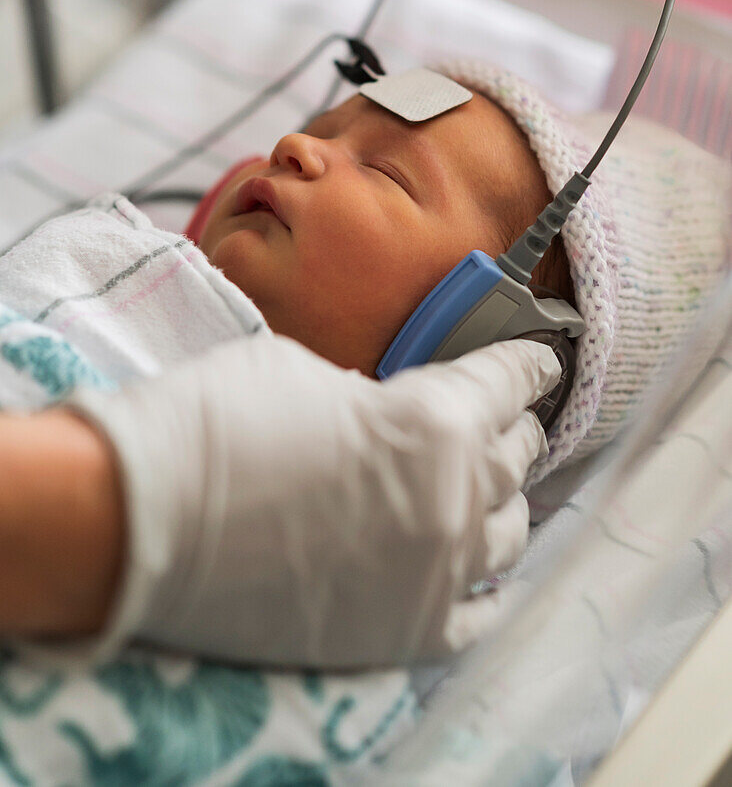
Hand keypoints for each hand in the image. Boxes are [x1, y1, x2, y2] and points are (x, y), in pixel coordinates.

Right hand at [66, 335, 556, 667]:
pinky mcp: (401, 635)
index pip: (507, 382)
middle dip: (514, 428)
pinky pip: (476, 613)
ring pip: (507, 534)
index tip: (541, 358)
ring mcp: (434, 576)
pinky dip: (484, 584)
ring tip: (495, 487)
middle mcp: (454, 500)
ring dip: (504, 501)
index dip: (527, 363)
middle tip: (511, 416)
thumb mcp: (302, 371)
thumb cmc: (213, 424)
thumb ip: (368, 394)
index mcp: (434, 420)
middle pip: (513, 458)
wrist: (137, 522)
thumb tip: (383, 414)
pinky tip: (482, 570)